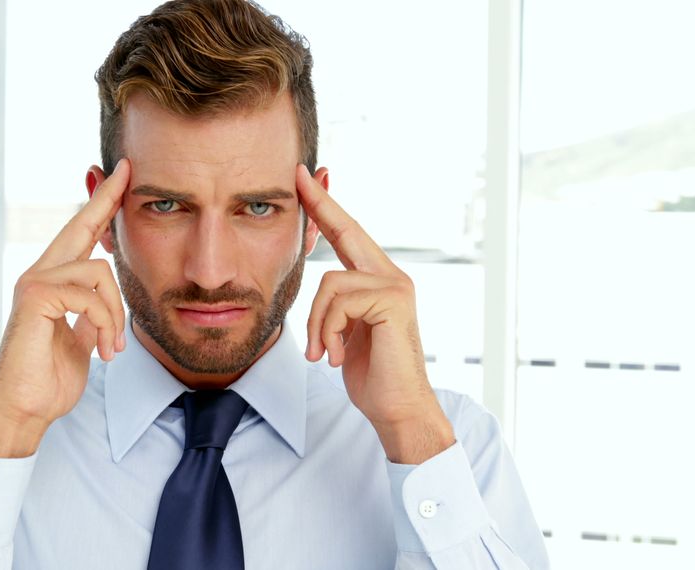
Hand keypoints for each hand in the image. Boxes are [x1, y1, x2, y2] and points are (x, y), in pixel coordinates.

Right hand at [0, 159, 130, 456]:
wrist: (24, 410)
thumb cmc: (47, 380)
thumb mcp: (79, 342)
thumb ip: (88, 319)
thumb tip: (101, 308)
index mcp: (53, 282)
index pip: (80, 235)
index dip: (101, 205)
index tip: (120, 175)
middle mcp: (40, 274)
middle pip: (80, 225)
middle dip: (107, 198)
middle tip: (127, 170)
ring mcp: (34, 283)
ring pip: (99, 272)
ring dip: (117, 314)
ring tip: (113, 347)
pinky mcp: (35, 298)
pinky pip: (88, 296)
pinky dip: (105, 325)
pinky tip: (104, 350)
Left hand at [296, 165, 453, 462]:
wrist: (397, 410)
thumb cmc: (371, 376)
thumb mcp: (344, 333)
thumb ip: (336, 306)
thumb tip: (320, 289)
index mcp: (377, 281)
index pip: (348, 235)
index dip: (326, 206)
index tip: (305, 177)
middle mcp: (391, 276)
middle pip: (347, 231)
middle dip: (319, 204)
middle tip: (297, 175)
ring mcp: (395, 286)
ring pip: (330, 283)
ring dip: (317, 324)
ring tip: (325, 354)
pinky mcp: (393, 301)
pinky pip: (339, 302)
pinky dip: (328, 332)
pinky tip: (337, 357)